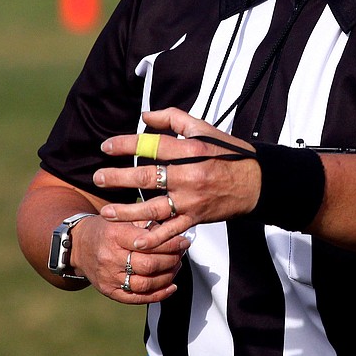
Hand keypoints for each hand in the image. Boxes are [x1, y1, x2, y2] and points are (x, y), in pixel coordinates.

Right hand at [69, 214, 188, 304]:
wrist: (79, 246)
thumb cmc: (106, 230)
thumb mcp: (122, 219)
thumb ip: (147, 224)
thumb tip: (175, 230)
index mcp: (114, 235)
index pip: (148, 243)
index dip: (170, 244)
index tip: (184, 242)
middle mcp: (110, 258)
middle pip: (149, 265)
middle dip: (171, 260)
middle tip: (181, 253)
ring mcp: (109, 277)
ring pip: (146, 284)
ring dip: (168, 276)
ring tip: (176, 266)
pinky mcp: (110, 291)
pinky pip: (138, 298)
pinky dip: (158, 294)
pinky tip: (171, 286)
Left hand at [92, 108, 260, 235]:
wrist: (257, 183)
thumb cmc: (228, 153)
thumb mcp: (204, 129)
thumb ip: (173, 119)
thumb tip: (144, 116)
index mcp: (191, 150)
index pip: (152, 145)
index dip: (126, 144)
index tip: (106, 146)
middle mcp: (189, 176)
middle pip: (147, 177)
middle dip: (118, 178)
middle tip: (98, 178)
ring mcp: (192, 200)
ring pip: (153, 208)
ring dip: (127, 211)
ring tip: (106, 211)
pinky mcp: (196, 218)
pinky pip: (171, 230)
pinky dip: (153, 237)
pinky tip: (134, 240)